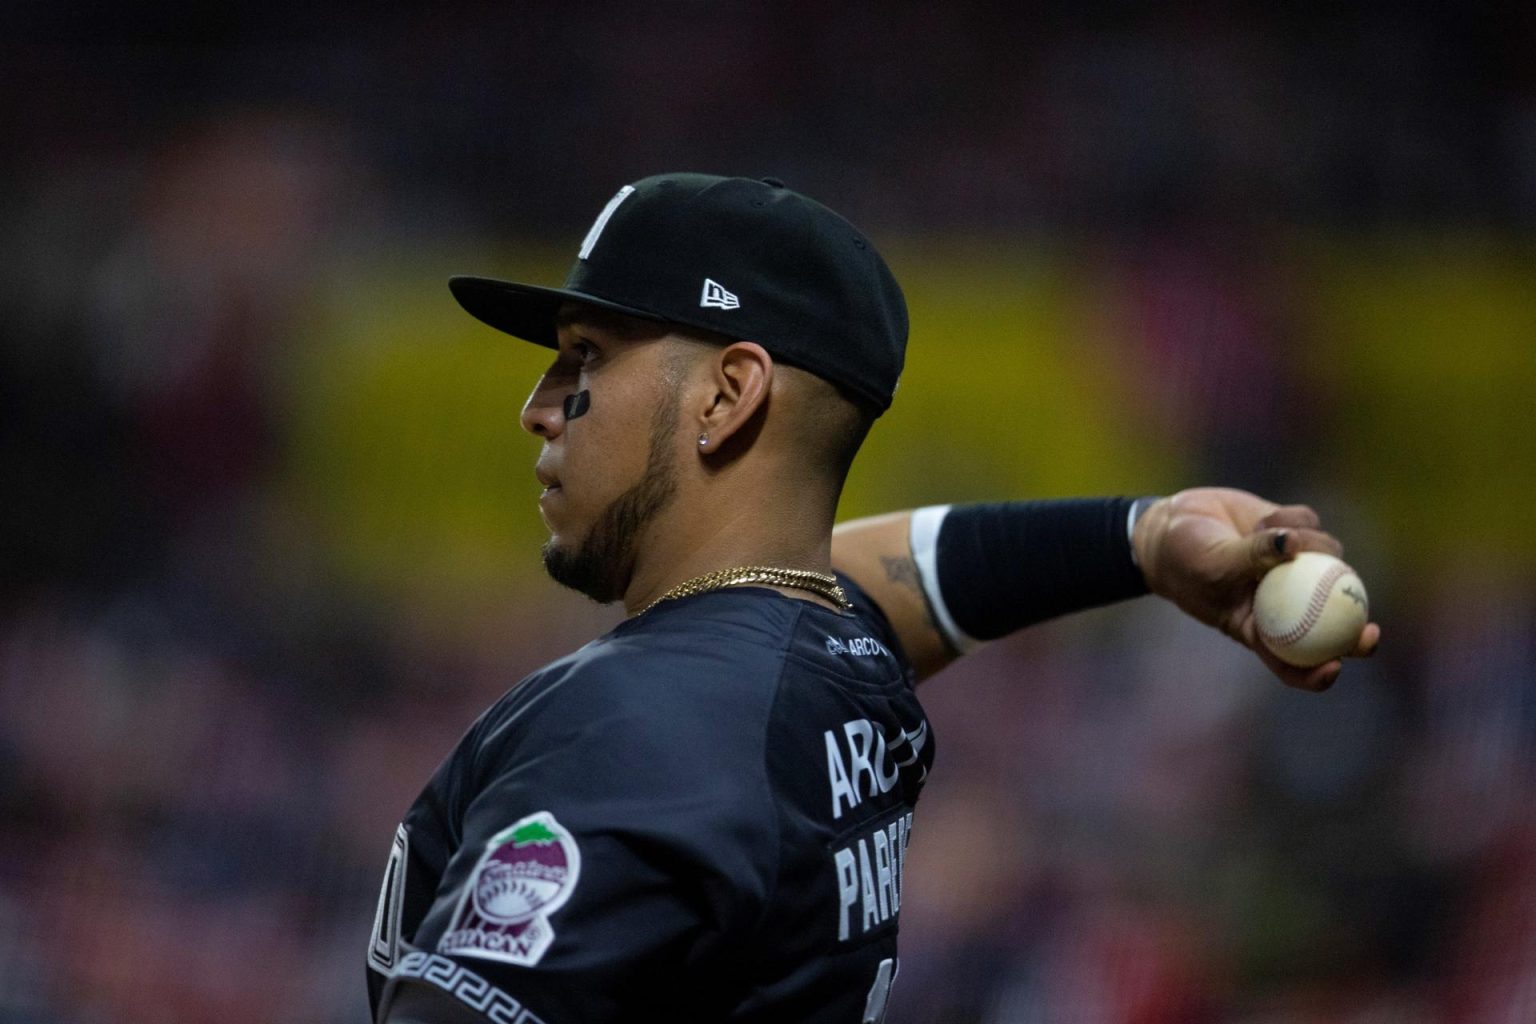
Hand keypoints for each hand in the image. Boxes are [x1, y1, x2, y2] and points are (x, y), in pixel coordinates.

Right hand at [1132, 488, 1381, 690]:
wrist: (1168, 526)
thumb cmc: (1182, 560)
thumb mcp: (1212, 564)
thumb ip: (1252, 558)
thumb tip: (1294, 545)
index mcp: (1260, 627)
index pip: (1292, 662)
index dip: (1317, 673)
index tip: (1334, 666)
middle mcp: (1284, 601)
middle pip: (1332, 622)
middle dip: (1356, 632)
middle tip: (1368, 631)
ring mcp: (1292, 567)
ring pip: (1328, 560)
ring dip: (1310, 544)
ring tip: (1268, 532)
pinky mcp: (1291, 533)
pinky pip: (1311, 526)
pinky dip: (1294, 519)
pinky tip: (1265, 517)